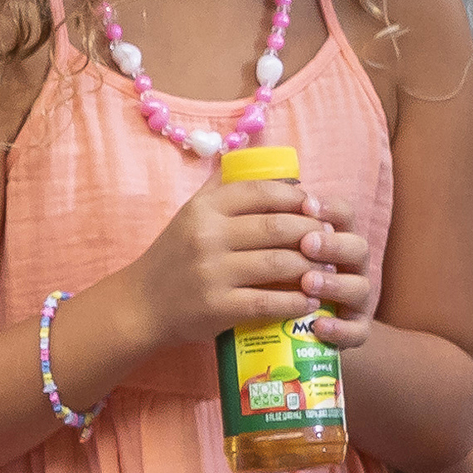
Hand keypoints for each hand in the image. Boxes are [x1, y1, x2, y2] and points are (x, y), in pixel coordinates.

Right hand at [117, 176, 372, 351]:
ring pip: (278, 264)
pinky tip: (311, 300)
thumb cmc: (172, 258)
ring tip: (328, 269)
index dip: (297, 198)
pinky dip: (295, 301)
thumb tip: (260, 164)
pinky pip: (268, 302)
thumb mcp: (189, 214)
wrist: (140, 305)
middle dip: (313, 233)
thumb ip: (221, 188)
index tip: (317, 208)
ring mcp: (212, 273)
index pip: (263, 192)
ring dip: (311, 267)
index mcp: (205, 209)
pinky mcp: (217, 308)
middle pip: (278, 227)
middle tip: (332, 240)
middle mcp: (208, 237)